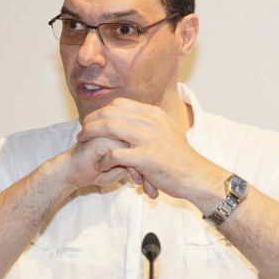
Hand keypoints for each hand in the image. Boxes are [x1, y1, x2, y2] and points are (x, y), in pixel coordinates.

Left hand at [76, 98, 216, 199]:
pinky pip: (115, 154)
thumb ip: (151, 122)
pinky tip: (99, 165)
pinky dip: (103, 159)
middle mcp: (150, 121)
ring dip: (91, 134)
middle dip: (91, 121)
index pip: (119, 103)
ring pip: (109, 127)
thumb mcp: (167, 130)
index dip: (102, 111)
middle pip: (110, 112)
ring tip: (82, 143)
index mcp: (153, 113)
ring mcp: (148, 138)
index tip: (93, 120)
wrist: (196, 176)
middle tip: (82, 131)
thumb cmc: (180, 157)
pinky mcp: (146, 157)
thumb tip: (134, 116)